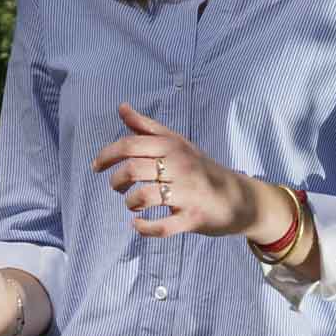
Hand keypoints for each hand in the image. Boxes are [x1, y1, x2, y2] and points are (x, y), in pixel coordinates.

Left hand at [92, 102, 290, 243]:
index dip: (106, 155)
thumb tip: (121, 107)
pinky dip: (144, 228)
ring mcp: (187, 192)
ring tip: (133, 205)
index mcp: (172, 145)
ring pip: (144, 196)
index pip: (130, 145)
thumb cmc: (200, 169)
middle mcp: (180, 165)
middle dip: (117, 181)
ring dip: (130, 203)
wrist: (239, 197)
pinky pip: (161, 226)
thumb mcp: (176, 143)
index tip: (96, 167)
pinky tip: (138, 224)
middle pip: (132, 169)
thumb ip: (147, 127)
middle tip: (118, 188)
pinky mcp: (192, 218)